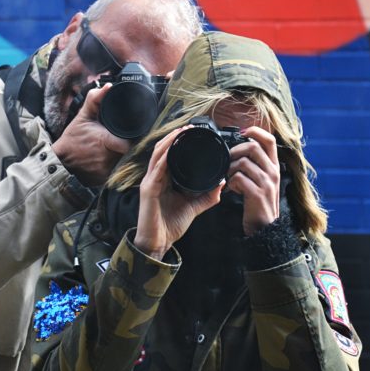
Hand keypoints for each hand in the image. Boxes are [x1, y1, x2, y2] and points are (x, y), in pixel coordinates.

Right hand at [52, 84, 130, 186]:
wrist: (60, 162)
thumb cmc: (72, 139)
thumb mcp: (82, 117)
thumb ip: (94, 100)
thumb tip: (108, 86)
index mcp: (105, 141)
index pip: (128, 143)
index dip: (131, 138)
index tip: (129, 134)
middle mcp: (108, 158)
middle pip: (128, 151)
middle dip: (126, 145)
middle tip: (120, 139)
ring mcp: (106, 171)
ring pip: (123, 162)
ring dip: (121, 156)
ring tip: (114, 149)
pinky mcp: (104, 180)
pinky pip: (116, 171)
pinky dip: (115, 166)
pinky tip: (109, 160)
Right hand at [134, 127, 224, 259]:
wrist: (158, 243)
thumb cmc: (170, 226)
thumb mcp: (193, 207)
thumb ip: (207, 195)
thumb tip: (221, 183)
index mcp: (164, 180)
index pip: (169, 155)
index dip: (177, 142)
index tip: (192, 132)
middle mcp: (155, 178)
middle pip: (162, 149)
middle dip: (174, 136)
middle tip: (188, 127)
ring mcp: (150, 182)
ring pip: (157, 154)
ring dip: (169, 141)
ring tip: (181, 132)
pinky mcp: (148, 190)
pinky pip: (156, 169)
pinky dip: (164, 157)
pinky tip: (172, 149)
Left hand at [226, 127, 279, 235]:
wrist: (265, 228)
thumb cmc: (259, 203)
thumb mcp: (261, 180)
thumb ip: (254, 165)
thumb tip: (238, 150)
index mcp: (274, 166)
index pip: (269, 139)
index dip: (255, 131)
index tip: (242, 132)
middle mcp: (273, 172)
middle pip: (253, 147)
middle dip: (235, 151)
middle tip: (228, 162)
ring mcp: (267, 183)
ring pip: (243, 162)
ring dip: (230, 169)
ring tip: (229, 178)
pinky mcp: (258, 194)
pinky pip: (239, 178)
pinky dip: (231, 182)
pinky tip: (232, 189)